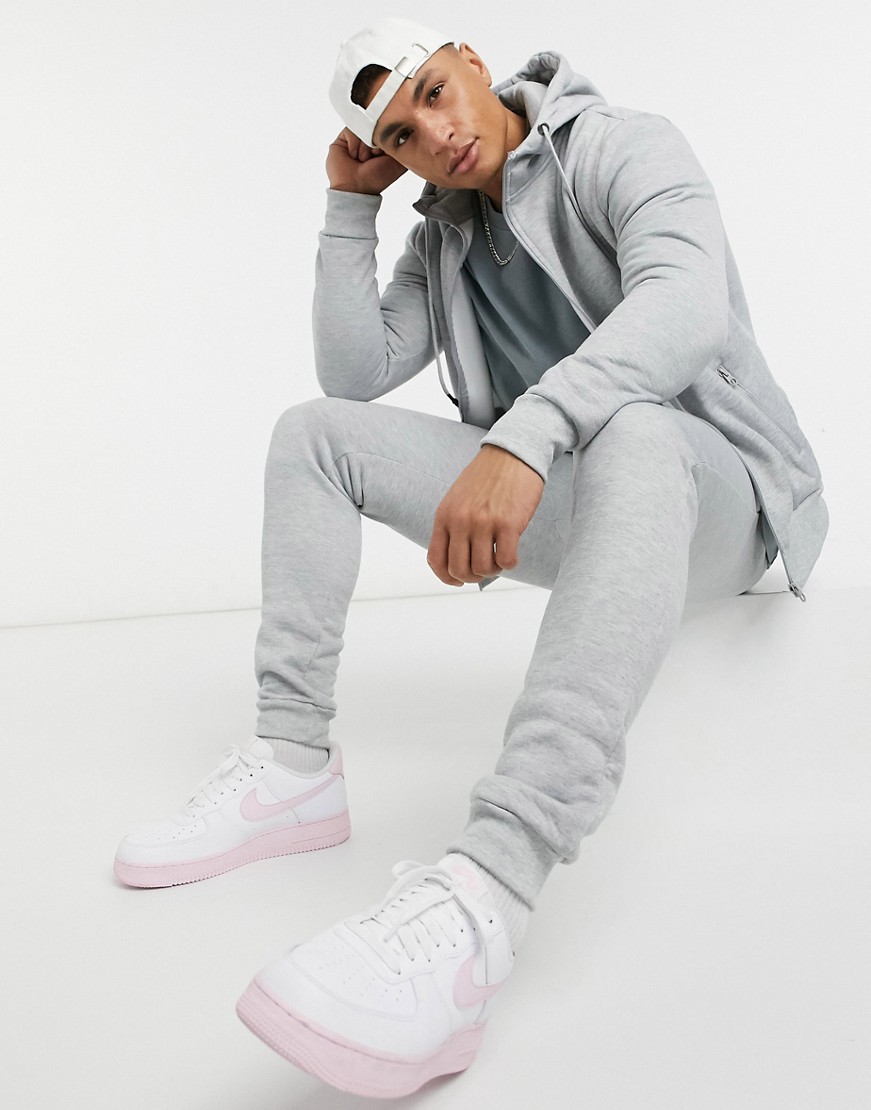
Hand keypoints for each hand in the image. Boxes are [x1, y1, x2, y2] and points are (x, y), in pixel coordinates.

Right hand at [326, 128, 407, 195]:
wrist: (354, 188)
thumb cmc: (374, 180)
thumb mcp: (398, 163)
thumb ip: (404, 147)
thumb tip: (406, 132)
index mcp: (384, 146)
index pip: (390, 129)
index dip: (388, 138)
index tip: (386, 153)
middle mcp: (372, 140)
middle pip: (377, 124)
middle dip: (377, 141)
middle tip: (375, 156)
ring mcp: (358, 138)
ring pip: (364, 126)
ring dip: (365, 145)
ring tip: (363, 159)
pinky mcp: (345, 138)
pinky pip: (352, 129)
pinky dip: (354, 143)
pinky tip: (354, 155)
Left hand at [427, 445, 544, 585]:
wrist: (511, 454)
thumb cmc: (486, 478)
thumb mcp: (457, 500)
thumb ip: (452, 527)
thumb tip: (458, 561)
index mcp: (444, 516)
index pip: (436, 560)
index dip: (446, 577)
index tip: (458, 580)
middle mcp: (460, 520)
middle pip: (459, 569)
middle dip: (472, 576)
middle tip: (484, 568)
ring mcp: (483, 522)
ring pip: (482, 569)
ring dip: (493, 570)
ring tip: (499, 558)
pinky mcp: (508, 524)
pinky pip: (506, 561)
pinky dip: (510, 564)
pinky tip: (512, 552)